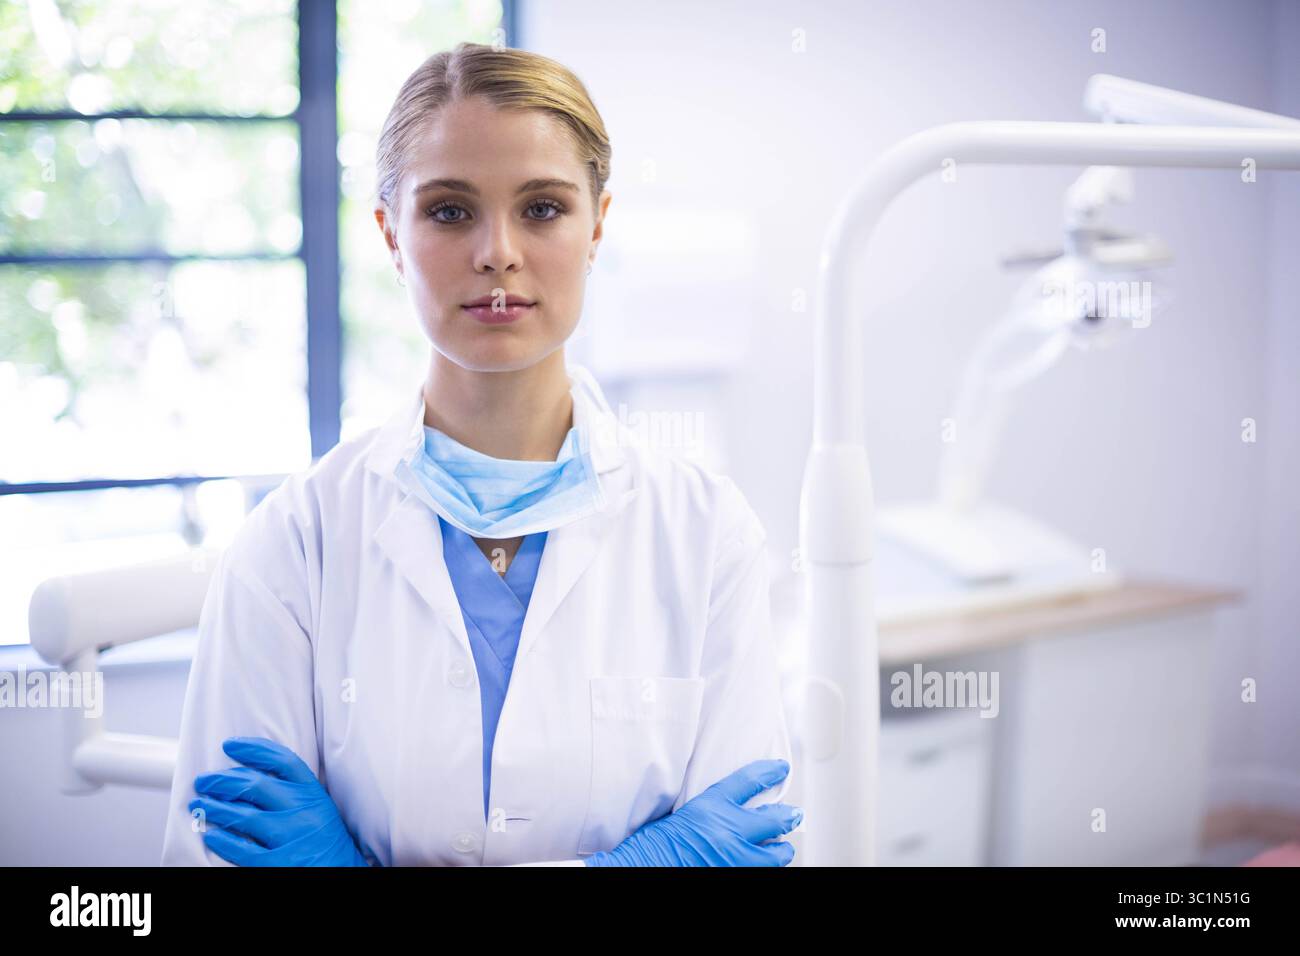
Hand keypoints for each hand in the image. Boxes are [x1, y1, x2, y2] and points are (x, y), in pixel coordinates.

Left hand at [188, 736, 370, 866]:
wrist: (342, 871)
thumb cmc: (324, 839)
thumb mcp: (319, 807)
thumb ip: (293, 792)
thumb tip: (248, 778)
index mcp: (313, 792)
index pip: (282, 760)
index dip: (253, 749)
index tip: (229, 745)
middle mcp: (304, 810)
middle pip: (256, 785)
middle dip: (222, 780)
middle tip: (203, 781)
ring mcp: (292, 836)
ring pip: (244, 816)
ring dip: (216, 809)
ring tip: (199, 805)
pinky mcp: (280, 863)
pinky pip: (243, 850)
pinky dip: (223, 841)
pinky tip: (211, 835)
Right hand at [585, 758, 800, 865]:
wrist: (642, 867)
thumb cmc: (653, 843)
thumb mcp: (682, 813)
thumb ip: (711, 809)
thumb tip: (731, 810)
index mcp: (713, 805)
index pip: (751, 781)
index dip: (771, 772)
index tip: (782, 768)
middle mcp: (730, 830)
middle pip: (777, 819)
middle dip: (789, 817)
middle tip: (793, 815)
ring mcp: (736, 857)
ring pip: (778, 853)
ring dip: (780, 849)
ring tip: (781, 847)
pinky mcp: (736, 875)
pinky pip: (762, 871)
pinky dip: (764, 866)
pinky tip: (761, 863)